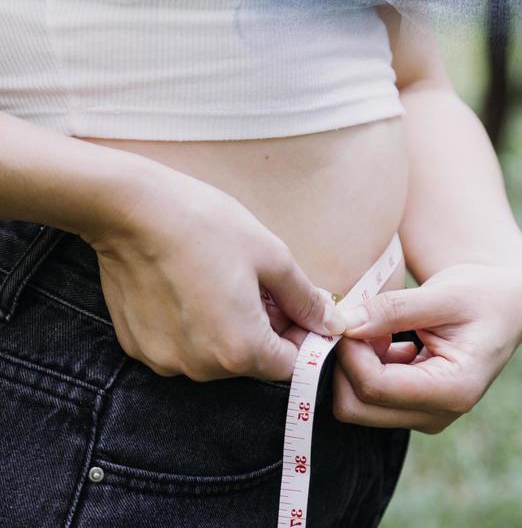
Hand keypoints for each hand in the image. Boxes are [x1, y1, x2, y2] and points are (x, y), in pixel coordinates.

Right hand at [78, 158, 346, 381]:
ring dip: (225, 327)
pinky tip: (185, 284)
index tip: (291, 302)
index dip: (297, 334)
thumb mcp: (270, 255)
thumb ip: (304, 298)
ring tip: (217, 278)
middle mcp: (200, 368)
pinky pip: (179, 346)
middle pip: (249, 361)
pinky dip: (190, 325)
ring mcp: (164, 360)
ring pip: (213, 355)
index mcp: (239, 350)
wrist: (132, 209)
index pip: (287, 366)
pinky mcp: (138, 347)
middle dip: (261, 327)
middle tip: (254, 281)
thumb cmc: (206, 225)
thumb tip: (333, 323)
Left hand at [331, 257, 521, 432]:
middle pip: (357, 406)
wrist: (503, 305)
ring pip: (357, 403)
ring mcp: (424, 414)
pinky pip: (368, 394)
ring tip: (378, 323)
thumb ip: (394, 309)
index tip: (346, 315)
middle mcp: (437, 414)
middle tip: (355, 320)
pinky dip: (364, 363)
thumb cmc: (481, 294)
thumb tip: (347, 323)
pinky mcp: (413, 406)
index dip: (349, 351)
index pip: (375, 386)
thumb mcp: (443, 293)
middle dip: (345, 363)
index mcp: (454, 390)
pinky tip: (385, 334)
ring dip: (355, 362)